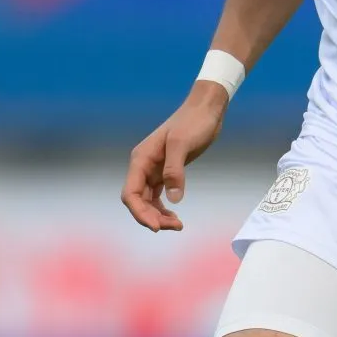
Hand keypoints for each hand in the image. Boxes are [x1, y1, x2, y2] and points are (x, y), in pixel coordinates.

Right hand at [121, 82, 228, 231]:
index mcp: (141, 159)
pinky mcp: (166, 172)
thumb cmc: (193, 122)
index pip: (131, 193)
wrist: (206, 110)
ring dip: (158, 215)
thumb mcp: (182, 144)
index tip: (157, 226)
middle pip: (138, 201)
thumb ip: (175, 170)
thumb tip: (173, 199)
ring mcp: (154, 170)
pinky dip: (164, 208)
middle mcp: (143, 166)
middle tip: (175, 226)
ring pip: (148, 201)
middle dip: (152, 217)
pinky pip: (158, 196)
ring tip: (178, 224)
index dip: (140, 212)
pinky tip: (175, 216)